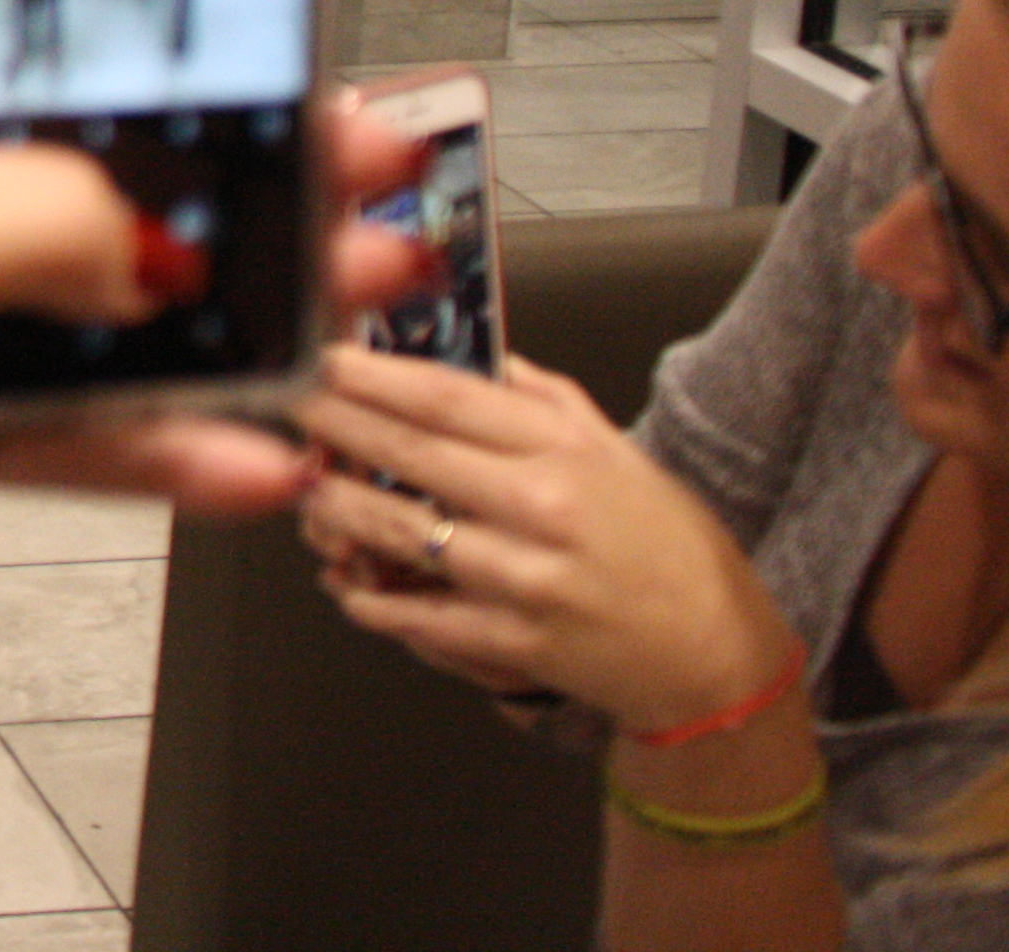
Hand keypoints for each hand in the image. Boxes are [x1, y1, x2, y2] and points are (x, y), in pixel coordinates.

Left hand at [0, 5, 429, 649]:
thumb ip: (51, 214)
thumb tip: (155, 249)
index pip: (28, 33)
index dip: (157, 41)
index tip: (283, 49)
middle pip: (98, 162)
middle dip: (238, 175)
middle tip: (365, 172)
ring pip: (110, 295)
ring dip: (232, 307)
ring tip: (358, 301)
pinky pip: (84, 417)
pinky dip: (168, 437)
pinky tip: (255, 453)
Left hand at [296, 346, 792, 731]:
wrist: (715, 656)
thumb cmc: (666, 549)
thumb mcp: (617, 453)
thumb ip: (543, 399)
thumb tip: (480, 353)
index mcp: (565, 451)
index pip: (447, 397)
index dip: (373, 374)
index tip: (326, 358)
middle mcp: (543, 509)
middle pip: (411, 452)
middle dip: (337, 424)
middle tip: (293, 405)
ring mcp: (526, 579)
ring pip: (403, 532)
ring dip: (340, 507)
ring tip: (307, 486)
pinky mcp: (516, 643)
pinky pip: (422, 617)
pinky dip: (373, 600)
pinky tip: (346, 581)